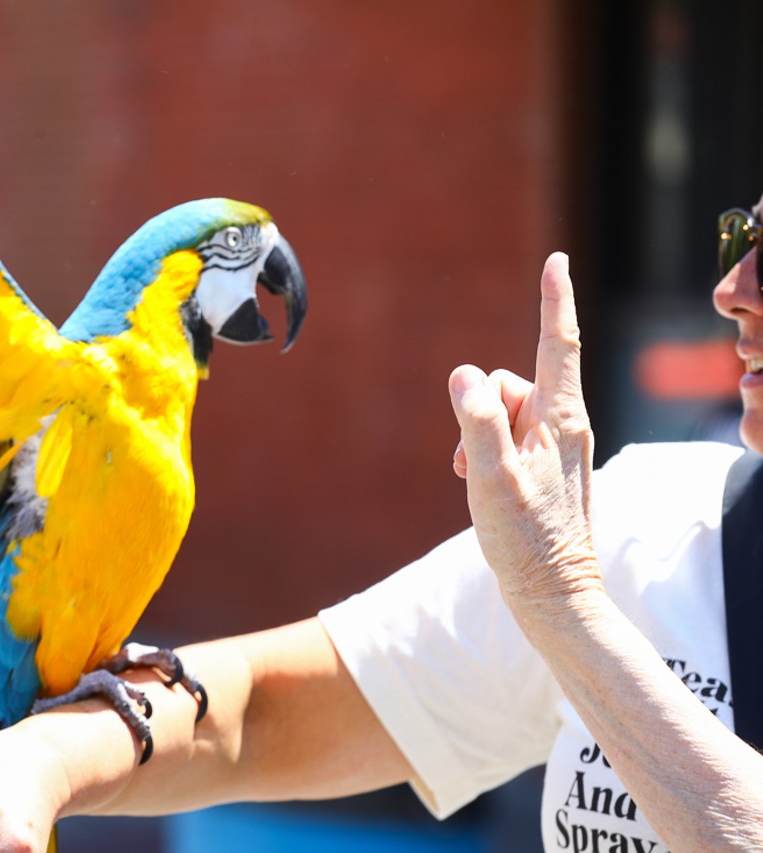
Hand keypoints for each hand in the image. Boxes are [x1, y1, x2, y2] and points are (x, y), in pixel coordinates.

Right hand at [447, 253, 602, 612]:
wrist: (555, 594)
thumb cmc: (525, 539)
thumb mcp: (491, 477)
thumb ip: (478, 421)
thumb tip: (466, 374)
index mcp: (561, 419)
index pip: (557, 345)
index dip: (554, 300)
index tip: (556, 261)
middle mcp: (567, 426)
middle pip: (513, 382)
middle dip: (481, 408)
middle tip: (472, 462)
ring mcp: (560, 448)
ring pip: (506, 413)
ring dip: (480, 437)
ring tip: (477, 483)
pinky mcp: (550, 469)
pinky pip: (510, 439)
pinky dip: (489, 453)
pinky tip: (484, 489)